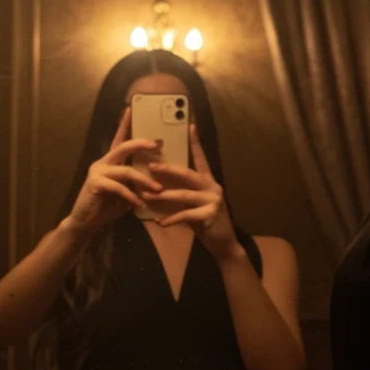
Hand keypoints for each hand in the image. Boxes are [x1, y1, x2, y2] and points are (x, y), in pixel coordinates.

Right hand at [64, 108, 162, 234]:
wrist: (86, 222)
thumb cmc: (107, 206)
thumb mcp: (126, 191)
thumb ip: (135, 182)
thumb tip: (156, 177)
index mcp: (110, 162)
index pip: (118, 139)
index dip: (124, 123)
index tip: (131, 109)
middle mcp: (102, 163)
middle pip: (123, 146)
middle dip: (141, 143)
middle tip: (158, 144)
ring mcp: (97, 172)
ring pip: (126, 170)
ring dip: (144, 180)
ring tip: (158, 189)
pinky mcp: (95, 184)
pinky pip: (118, 187)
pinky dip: (131, 195)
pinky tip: (139, 203)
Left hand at [140, 121, 240, 260]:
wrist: (223, 244)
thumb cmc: (205, 221)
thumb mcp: (195, 204)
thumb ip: (184, 193)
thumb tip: (160, 185)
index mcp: (208, 181)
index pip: (201, 158)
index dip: (196, 142)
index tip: (190, 125)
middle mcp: (212, 187)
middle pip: (188, 174)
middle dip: (168, 169)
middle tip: (150, 166)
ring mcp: (213, 201)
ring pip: (183, 195)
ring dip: (162, 197)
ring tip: (146, 196)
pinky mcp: (210, 216)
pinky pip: (185, 215)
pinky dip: (170, 219)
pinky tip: (159, 221)